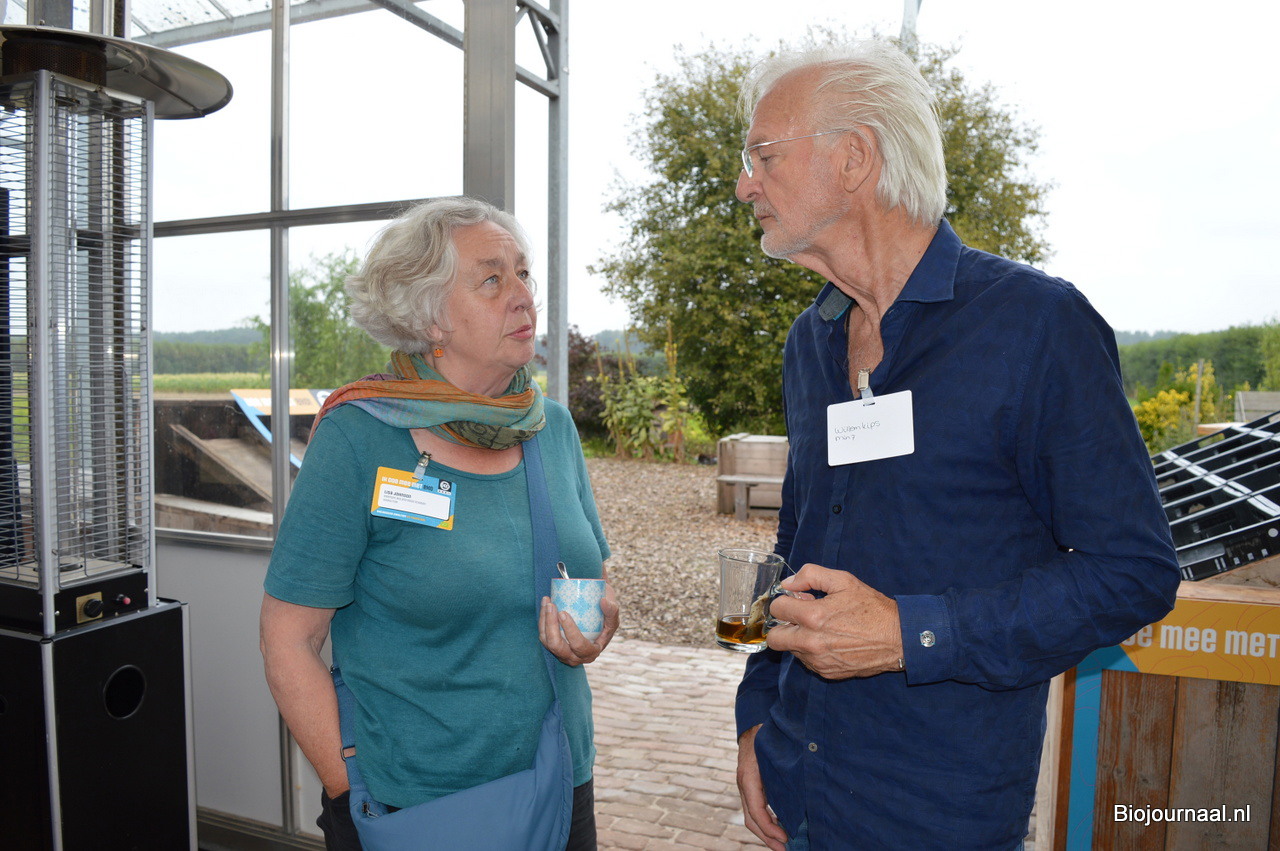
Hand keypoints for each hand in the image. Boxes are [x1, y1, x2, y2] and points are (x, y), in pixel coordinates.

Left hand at [538, 583, 619, 665]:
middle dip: (551, 625)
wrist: (596, 621)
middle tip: (552, 606)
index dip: (570, 631)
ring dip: (544, 621)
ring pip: (547, 641)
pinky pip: (543, 636)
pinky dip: (542, 620)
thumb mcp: (613, 616)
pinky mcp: (553, 647)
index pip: (579, 645)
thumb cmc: (605, 619)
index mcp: (591, 652)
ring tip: (547, 602)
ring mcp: (562, 653)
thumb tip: (603, 601)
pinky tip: (545, 605)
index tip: (563, 612)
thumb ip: (612, 610)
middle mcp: (575, 657)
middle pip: (557, 647)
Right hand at [737, 725, 787, 850]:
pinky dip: (767, 822)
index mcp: (749, 777)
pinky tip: (781, 827)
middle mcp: (744, 784)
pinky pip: (756, 809)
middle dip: (768, 838)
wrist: (753, 722)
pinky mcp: (751, 786)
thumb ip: (787, 772)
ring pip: (752, 817)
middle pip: (751, 820)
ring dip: (767, 833)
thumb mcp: (777, 752)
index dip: (770, 828)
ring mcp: (745, 786)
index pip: (757, 811)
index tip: (786, 838)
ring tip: (784, 845)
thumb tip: (806, 792)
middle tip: (786, 850)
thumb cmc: (768, 734)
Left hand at [765, 563, 902, 679]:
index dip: (786, 601)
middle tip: (801, 618)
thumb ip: (811, 575)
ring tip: (822, 629)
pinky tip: (831, 642)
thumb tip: (788, 583)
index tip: (800, 600)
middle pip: (775, 638)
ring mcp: (818, 661)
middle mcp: (811, 643)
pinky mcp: (827, 673)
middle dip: (783, 625)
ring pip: (791, 650)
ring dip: (799, 639)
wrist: (898, 638)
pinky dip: (812, 652)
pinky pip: (807, 662)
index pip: (777, 609)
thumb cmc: (872, 608)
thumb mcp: (844, 581)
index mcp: (813, 617)